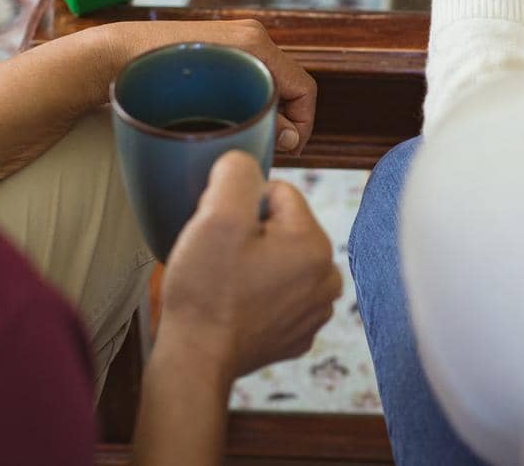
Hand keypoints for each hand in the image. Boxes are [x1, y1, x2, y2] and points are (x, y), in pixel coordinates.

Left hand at [96, 19, 317, 153]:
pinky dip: (246, 101)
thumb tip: (288, 137)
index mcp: (256, 45)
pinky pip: (246, 77)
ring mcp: (234, 40)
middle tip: (264, 146)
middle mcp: (250, 37)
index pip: (304, 88)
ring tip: (244, 137)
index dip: (303, 124)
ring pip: (267, 83)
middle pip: (287, 85)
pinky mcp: (218, 49)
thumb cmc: (154, 80)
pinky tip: (226, 122)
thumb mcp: (214, 106)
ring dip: (264, 111)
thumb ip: (259, 119)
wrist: (115, 56)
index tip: (286, 150)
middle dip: (283, 119)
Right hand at [159, 151, 341, 376]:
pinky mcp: (297, 334)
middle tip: (221, 259)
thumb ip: (237, 172)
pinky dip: (257, 294)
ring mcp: (314, 311)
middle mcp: (326, 278)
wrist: (197, 360)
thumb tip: (245, 162)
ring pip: (279, 259)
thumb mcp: (216, 215)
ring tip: (226, 283)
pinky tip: (235, 306)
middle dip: (250, 234)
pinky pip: (277, 293)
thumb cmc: (206, 290)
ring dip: (254, 263)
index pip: (279, 193)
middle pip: (282, 227)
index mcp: (315, 244)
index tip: (221, 232)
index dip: (241, 205)